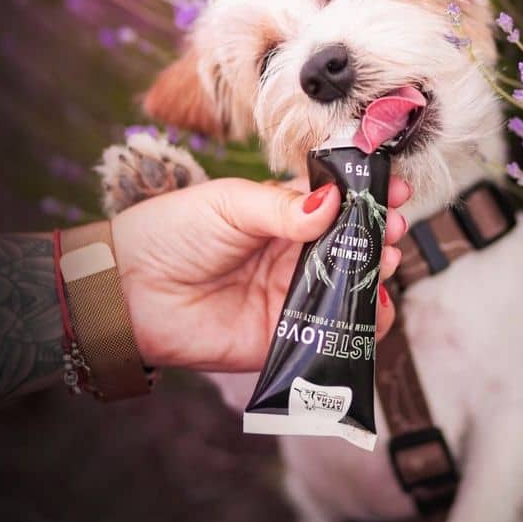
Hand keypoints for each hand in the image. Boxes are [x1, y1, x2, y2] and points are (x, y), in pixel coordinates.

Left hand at [107, 177, 409, 371]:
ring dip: (376, 273)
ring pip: (351, 286)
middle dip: (379, 233)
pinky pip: (334, 331)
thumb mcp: (230, 204)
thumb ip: (281, 206)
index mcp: (284, 214)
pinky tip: (376, 307)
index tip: (393, 186)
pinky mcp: (286, 335)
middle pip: (353, 244)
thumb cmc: (174, 233)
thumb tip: (332, 201)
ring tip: (384, 259)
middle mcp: (296, 254)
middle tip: (391, 226)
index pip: (338, 202)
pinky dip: (363, 324)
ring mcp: (293, 295)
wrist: (129, 291)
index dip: (367, 193)